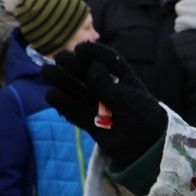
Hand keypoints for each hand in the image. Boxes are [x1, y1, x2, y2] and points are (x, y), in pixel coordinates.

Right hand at [43, 43, 166, 167]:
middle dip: (74, 65)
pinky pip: (74, 112)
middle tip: (59, 58)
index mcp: (124, 80)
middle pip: (88, 74)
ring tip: (47, 71)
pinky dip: (63, 104)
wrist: (148, 147)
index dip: (94, 53)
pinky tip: (52, 94)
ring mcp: (98, 106)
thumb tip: (92, 68)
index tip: (81, 48)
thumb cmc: (145, 119)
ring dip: (62, 81)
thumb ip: (110, 86)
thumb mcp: (129, 100)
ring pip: (77, 91)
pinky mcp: (90, 122)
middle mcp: (108, 90)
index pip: (108, 61)